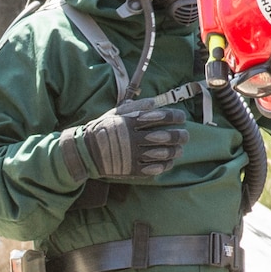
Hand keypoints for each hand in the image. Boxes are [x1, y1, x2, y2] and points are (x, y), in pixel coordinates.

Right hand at [59, 99, 187, 181]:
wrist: (86, 152)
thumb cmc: (102, 129)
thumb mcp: (116, 112)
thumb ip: (136, 106)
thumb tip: (154, 102)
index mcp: (133, 121)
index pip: (162, 117)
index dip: (176, 116)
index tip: (181, 118)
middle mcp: (135, 137)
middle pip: (167, 136)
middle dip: (181, 136)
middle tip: (184, 135)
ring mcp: (134, 154)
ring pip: (164, 153)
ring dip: (176, 151)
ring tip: (179, 150)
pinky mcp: (132, 169)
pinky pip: (155, 168)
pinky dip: (165, 165)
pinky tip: (168, 162)